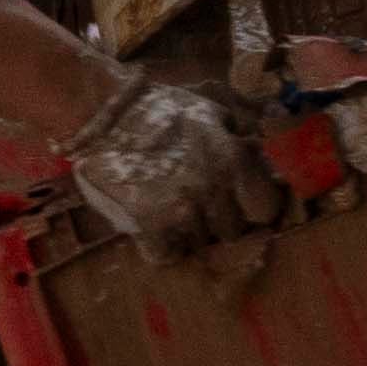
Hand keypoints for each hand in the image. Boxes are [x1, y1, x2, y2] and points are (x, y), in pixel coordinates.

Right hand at [68, 75, 283, 255]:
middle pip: (233, 231)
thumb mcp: (208, 112)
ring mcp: (180, 211)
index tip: (244, 205)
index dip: (256, 208)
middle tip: (202, 206)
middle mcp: (212, 190)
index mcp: (232, 160)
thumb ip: (238, 138)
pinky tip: (156, 228)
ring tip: (172, 210)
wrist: (100, 114)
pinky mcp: (148, 225)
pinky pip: (167, 255)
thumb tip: (261, 159)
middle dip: (221, 221)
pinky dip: (163, 247)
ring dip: (189, 233)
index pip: (266, 208)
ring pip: (199, 244)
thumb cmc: (158, 110)